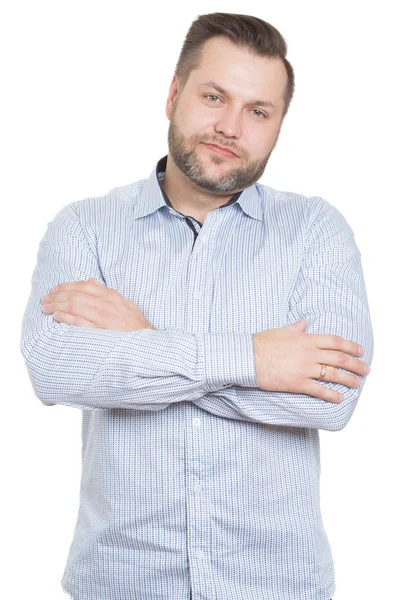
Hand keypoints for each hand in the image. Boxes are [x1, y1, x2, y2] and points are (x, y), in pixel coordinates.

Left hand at [41, 278, 155, 330]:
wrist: (147, 341)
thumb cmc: (135, 324)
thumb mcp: (124, 303)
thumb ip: (106, 292)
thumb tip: (91, 281)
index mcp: (111, 296)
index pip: (84, 285)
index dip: (67, 286)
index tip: (55, 289)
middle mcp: (106, 304)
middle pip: (76, 295)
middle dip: (57, 296)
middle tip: (45, 299)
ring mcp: (104, 317)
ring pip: (75, 306)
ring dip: (57, 305)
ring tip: (46, 307)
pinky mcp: (102, 331)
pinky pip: (80, 322)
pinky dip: (67, 318)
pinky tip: (56, 317)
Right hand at [253, 317, 370, 402]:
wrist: (247, 357)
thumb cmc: (261, 343)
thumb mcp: (281, 331)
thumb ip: (296, 327)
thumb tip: (304, 321)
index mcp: (306, 339)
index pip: (335, 341)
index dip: (350, 346)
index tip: (360, 350)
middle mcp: (309, 353)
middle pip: (339, 358)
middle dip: (355, 364)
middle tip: (366, 370)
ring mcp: (304, 368)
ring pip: (332, 374)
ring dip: (348, 379)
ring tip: (357, 384)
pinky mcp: (297, 383)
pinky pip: (318, 390)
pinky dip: (331, 395)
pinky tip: (339, 398)